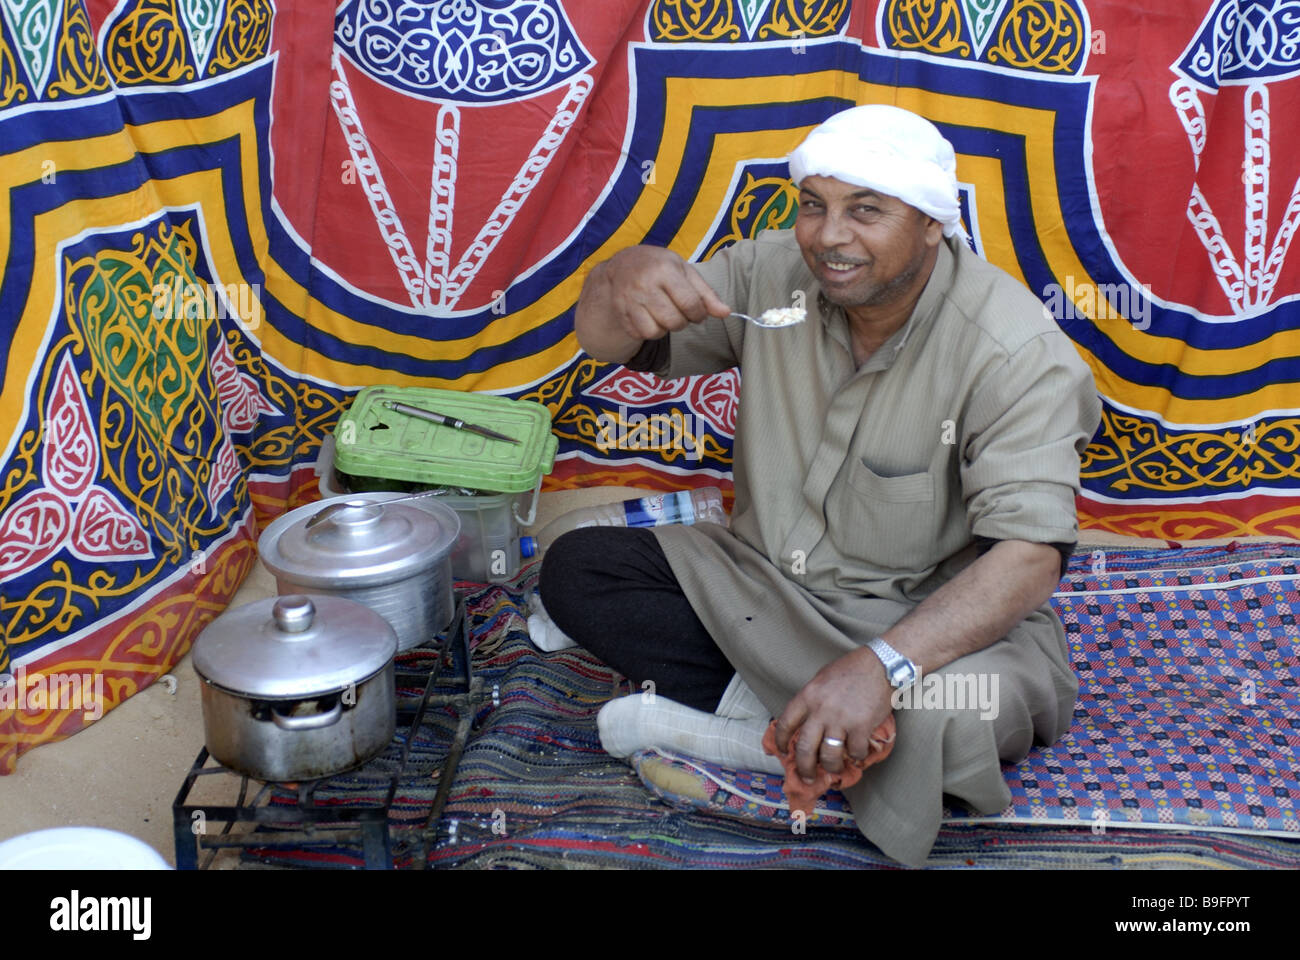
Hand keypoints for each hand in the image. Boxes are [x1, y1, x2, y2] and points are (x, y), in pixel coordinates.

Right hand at [583, 246, 730, 351]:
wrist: (624, 263)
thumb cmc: (661, 266)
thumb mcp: (686, 272)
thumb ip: (706, 294)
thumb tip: (726, 313)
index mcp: (665, 270)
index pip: (690, 304)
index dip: (699, 313)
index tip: (697, 311)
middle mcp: (644, 284)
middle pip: (674, 321)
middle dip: (683, 321)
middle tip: (679, 311)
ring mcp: (629, 299)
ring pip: (655, 332)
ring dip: (664, 328)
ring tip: (664, 314)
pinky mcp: (619, 311)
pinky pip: (639, 335)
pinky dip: (648, 331)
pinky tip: (649, 317)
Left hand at [772, 646, 893, 781]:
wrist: (880, 664)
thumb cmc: (850, 669)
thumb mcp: (821, 680)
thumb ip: (811, 701)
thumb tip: (803, 724)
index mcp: (807, 696)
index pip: (785, 724)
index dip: (780, 741)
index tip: (781, 751)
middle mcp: (820, 710)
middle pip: (804, 748)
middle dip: (804, 767)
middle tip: (806, 777)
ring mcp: (841, 720)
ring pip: (828, 756)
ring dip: (831, 767)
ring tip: (833, 769)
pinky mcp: (861, 727)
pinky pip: (854, 752)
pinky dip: (856, 756)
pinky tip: (857, 752)